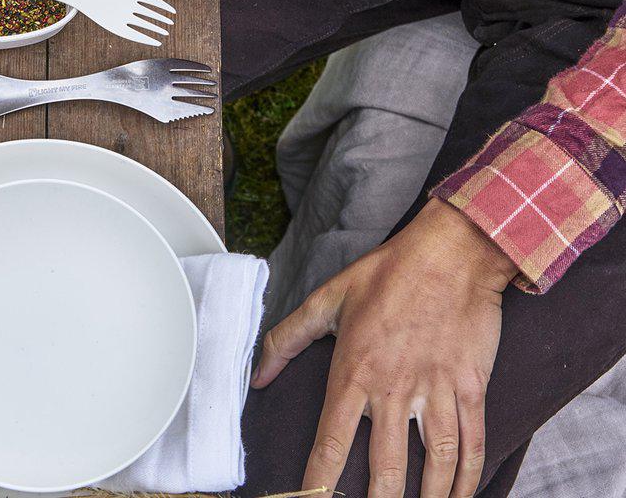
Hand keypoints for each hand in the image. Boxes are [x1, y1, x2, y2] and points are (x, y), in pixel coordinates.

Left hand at [252, 199, 516, 497]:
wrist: (450, 254)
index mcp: (355, 369)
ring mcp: (436, 389)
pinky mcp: (470, 387)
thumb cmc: (388, 273)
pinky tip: (460, 495)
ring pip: (434, 463)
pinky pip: (470, 442)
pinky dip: (467, 477)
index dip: (320, 478)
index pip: (331, 439)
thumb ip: (288, 338)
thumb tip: (259, 375)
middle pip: (386, 466)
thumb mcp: (328, 298)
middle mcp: (395, 387)